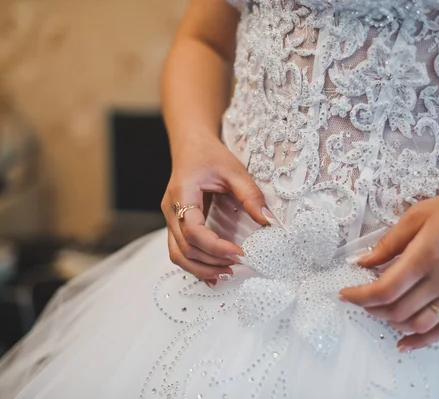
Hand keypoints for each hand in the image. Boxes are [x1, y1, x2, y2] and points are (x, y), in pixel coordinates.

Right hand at [161, 134, 267, 282]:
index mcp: (183, 193)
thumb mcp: (234, 170)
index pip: (193, 230)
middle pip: (184, 248)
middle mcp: (171, 209)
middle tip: (237, 266)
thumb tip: (268, 221)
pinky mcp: (175, 223)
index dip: (215, 247)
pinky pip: (179, 250)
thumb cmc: (210, 154)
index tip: (239, 253)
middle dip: (210, 262)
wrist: (190, 145)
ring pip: (177, 254)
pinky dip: (195, 264)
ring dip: (201, 269)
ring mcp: (170, 218)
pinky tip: (212, 273)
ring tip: (227, 273)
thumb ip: (250, 195)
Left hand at [339, 186, 438, 350]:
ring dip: (391, 322)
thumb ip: (388, 243)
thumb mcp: (416, 216)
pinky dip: (421, 340)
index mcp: (425, 257)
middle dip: (371, 308)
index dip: (359, 296)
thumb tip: (362, 261)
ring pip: (417, 324)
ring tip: (378, 310)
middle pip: (397, 310)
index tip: (345, 294)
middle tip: (359, 298)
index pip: (385, 289)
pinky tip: (403, 342)